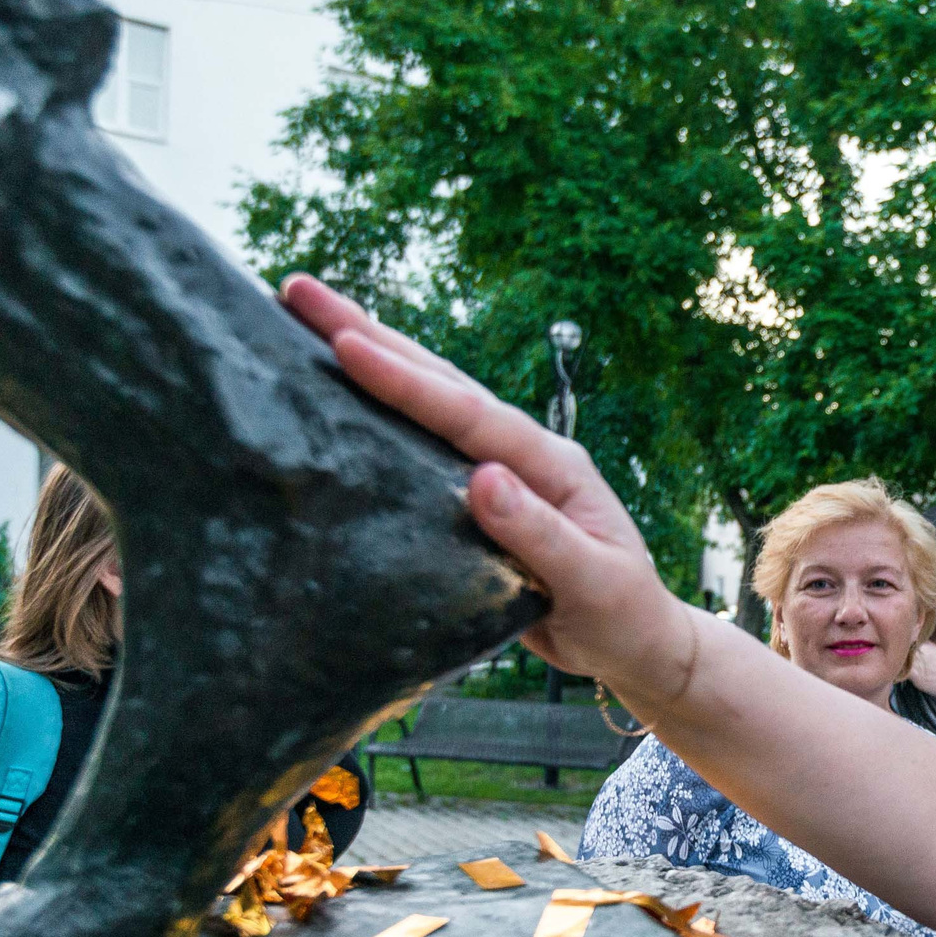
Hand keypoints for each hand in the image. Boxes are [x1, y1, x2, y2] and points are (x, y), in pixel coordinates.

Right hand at [278, 276, 686, 698]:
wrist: (635, 644)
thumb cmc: (622, 616)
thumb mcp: (594, 582)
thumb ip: (542, 535)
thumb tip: (484, 480)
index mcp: (553, 464)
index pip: (469, 414)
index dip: (406, 380)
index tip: (346, 343)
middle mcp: (523, 455)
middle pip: (440, 383)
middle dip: (370, 334)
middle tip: (300, 291)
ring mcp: (500, 473)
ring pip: (428, 405)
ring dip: (372, 360)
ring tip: (308, 320)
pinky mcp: (478, 502)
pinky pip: (421, 449)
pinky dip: (382, 417)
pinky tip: (338, 400)